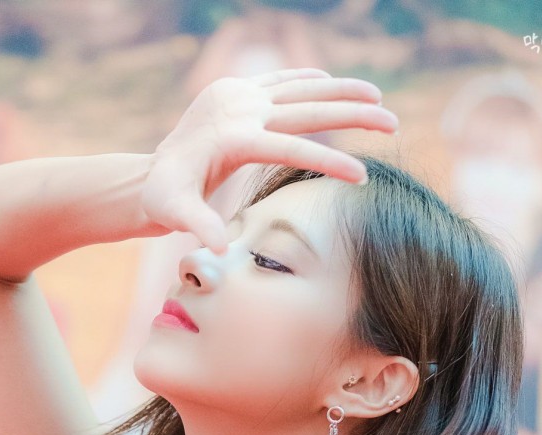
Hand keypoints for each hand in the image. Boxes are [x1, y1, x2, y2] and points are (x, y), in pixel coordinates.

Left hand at [141, 68, 397, 254]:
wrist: (148, 175)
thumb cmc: (164, 200)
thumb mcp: (175, 215)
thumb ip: (198, 225)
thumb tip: (219, 246)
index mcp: (233, 138)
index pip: (292, 148)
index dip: (329, 161)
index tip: (363, 176)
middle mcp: (240, 108)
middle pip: (307, 108)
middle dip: (353, 115)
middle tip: (393, 123)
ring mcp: (238, 95)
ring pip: (300, 88)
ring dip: (341, 91)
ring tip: (378, 97)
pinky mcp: (236, 92)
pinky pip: (280, 82)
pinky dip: (308, 81)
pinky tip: (333, 83)